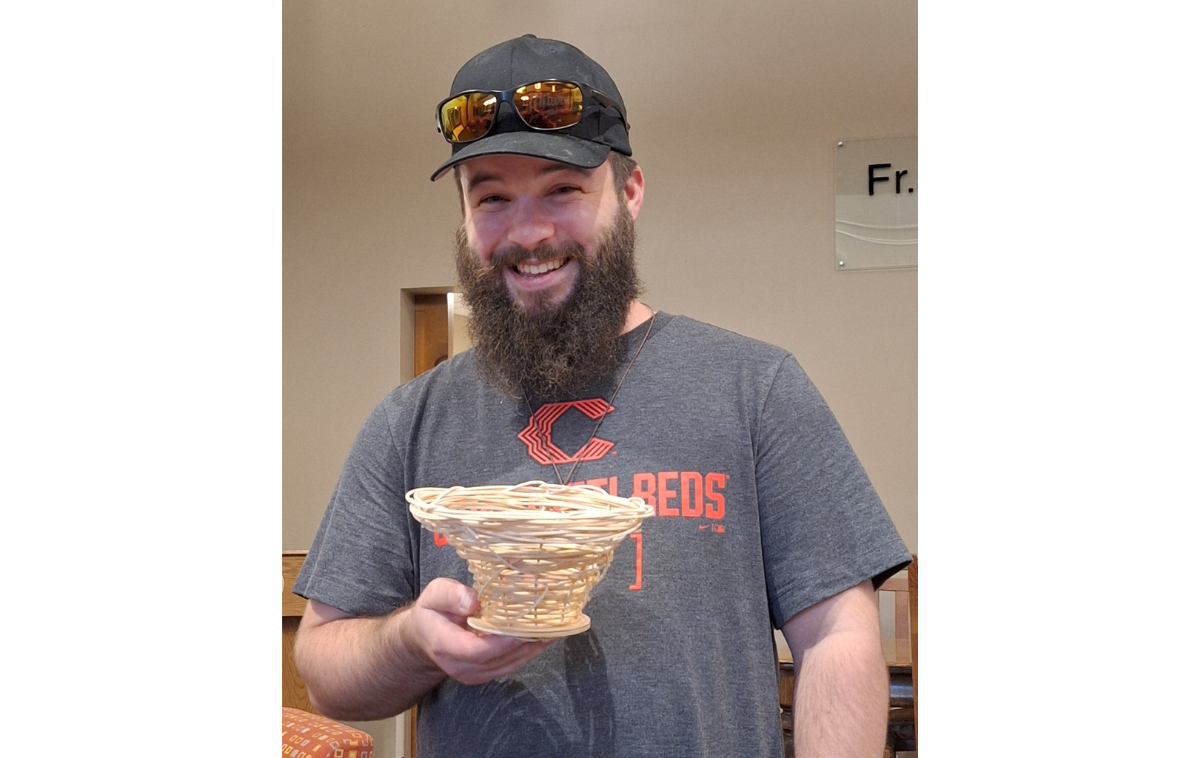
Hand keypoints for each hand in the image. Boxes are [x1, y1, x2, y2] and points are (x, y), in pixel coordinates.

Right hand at [401, 577, 551, 685]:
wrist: (426, 636)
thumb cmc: (432, 612)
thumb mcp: (434, 594)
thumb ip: (452, 595)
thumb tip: (474, 601)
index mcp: (444, 645)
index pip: (475, 650)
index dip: (501, 642)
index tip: (522, 628)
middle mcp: (460, 666)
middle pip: (498, 659)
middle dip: (524, 642)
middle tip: (547, 623)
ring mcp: (473, 674)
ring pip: (508, 664)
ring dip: (531, 648)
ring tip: (552, 628)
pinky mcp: (485, 674)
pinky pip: (510, 665)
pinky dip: (528, 651)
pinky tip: (543, 636)